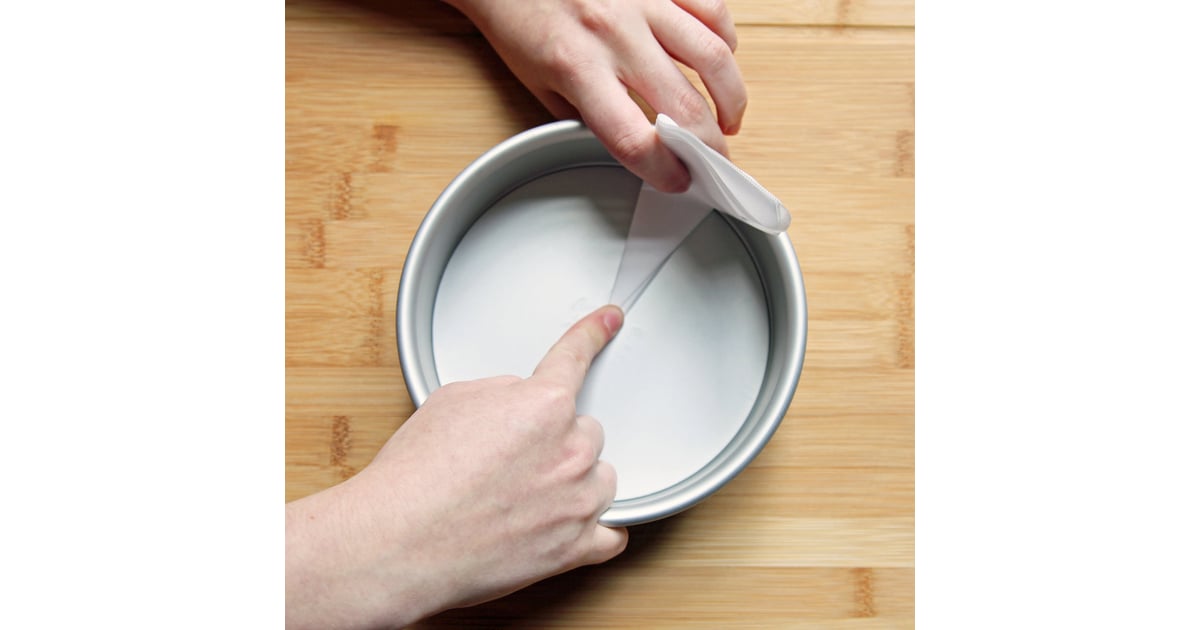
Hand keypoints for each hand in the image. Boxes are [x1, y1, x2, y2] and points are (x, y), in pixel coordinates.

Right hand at [286, 305, 627, 628]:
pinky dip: (593, 529)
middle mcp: (569, 451)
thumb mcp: (452, 401)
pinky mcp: (573, 547)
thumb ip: (503, 392)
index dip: (593, 333)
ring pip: (600, 479)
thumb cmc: (416, 478)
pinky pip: (611, 536)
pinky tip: (571, 526)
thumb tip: (519, 401)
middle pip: (586, 431)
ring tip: (525, 497)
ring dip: (574, 483)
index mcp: (544, 406)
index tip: (608, 321)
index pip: (575, 358)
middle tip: (514, 460)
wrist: (399, 541)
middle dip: (557, 440)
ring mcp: (576, 502)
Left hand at [446, 0, 745, 192]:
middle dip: (708, 148)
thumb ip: (586, 116)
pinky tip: (721, 60)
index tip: (676, 180)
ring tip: (727, 121)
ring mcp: (642, 1)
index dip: (664, 171)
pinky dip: (725, 40)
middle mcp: (614, 34)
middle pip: (684, 107)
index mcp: (577, 67)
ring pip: (714, 56)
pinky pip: (712, 9)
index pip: (635, 139)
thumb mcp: (539, 83)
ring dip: (731, 100)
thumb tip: (632, 145)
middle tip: (714, 163)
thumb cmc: (521, 21)